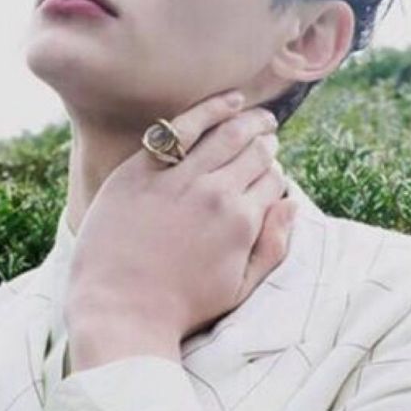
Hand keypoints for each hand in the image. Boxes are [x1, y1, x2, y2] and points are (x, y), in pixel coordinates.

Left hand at [65, 91, 298, 355]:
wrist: (119, 310)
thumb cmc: (180, 307)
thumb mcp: (239, 290)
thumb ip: (273, 247)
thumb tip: (291, 205)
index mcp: (242, 223)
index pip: (273, 182)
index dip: (274, 177)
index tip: (268, 177)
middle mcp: (216, 194)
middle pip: (255, 153)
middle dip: (267, 144)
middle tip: (268, 138)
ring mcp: (178, 179)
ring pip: (227, 134)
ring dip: (250, 121)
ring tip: (258, 117)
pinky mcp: (142, 170)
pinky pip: (182, 128)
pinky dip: (210, 109)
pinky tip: (229, 101)